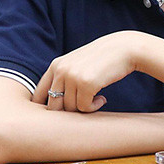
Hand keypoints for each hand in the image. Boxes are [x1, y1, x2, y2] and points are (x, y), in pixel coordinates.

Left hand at [33, 31, 148, 111]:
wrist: (124, 49)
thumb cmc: (102, 60)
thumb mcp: (77, 64)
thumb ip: (63, 79)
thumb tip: (53, 108)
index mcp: (56, 65)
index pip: (39, 94)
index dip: (46, 107)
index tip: (58, 114)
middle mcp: (61, 70)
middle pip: (53, 106)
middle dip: (68, 111)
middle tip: (82, 107)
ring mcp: (72, 76)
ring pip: (70, 108)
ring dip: (84, 108)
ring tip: (95, 98)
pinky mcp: (86, 83)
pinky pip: (84, 107)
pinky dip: (94, 107)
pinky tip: (102, 98)